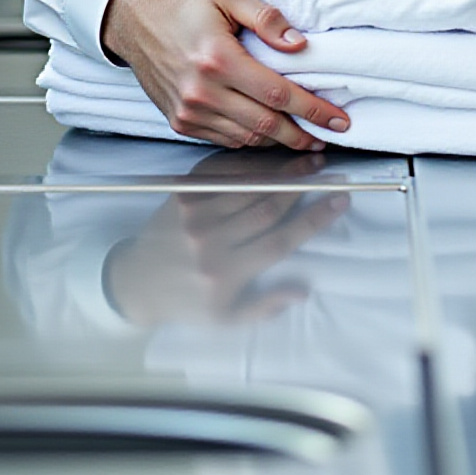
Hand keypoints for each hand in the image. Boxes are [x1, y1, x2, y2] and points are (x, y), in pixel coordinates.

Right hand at [100, 0, 348, 150]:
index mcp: (218, 58)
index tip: (338, 119)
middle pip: (267, 124)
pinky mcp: (180, 121)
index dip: (313, 110)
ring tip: (306, 137)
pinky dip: (252, 140)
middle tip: (329, 137)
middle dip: (304, 134)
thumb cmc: (184, 3)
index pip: (278, 94)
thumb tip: (299, 45)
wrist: (134, 19)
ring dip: (280, 141)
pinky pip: (225, 140)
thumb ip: (266, 17)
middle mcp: (202, 90)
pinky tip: (270, 133)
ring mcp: (189, 110)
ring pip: (247, 138)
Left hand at [103, 182, 348, 327]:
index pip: (280, 241)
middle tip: (329, 171)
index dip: (313, 219)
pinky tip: (270, 156)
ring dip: (281, 171)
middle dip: (302, 186)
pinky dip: (249, 163)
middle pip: (267, 206)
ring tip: (307, 160)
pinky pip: (221, 173)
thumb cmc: (187, 302)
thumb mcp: (225, 318)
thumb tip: (303, 290)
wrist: (136, 281)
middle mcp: (209, 241)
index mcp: (224, 273)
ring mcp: (193, 214)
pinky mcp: (181, 195)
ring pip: (247, 185)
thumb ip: (265, 306)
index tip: (339, 201)